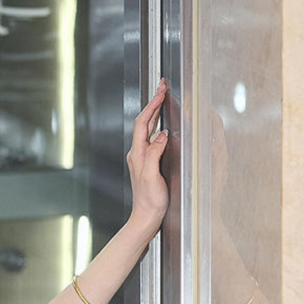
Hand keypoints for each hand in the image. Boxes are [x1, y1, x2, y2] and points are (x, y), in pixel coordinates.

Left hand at [127, 77, 171, 231]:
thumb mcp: (151, 176)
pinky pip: (152, 137)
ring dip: (155, 112)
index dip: (152, 105)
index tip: (162, 91)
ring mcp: (142, 157)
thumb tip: (161, 135)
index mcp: (138, 153)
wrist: (146, 216)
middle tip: (163, 87)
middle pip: (144, 122)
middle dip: (153, 103)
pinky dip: (158, 125)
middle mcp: (138, 153)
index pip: (143, 123)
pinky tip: (165, 123)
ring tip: (163, 98)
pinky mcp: (148, 162)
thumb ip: (154, 154)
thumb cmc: (150, 200)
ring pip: (148, 128)